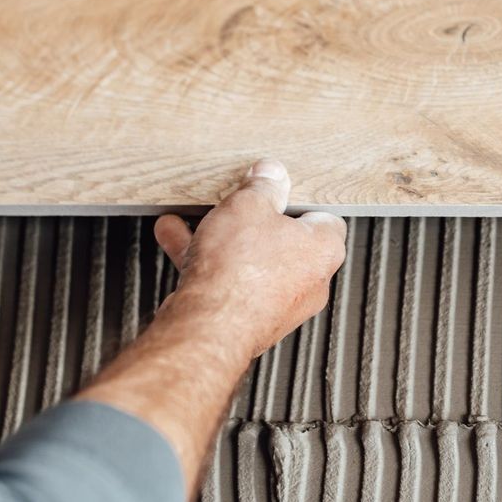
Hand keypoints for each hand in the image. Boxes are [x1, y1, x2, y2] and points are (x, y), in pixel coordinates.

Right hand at [152, 160, 346, 363]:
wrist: (207, 327)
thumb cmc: (238, 272)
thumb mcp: (248, 206)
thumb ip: (262, 186)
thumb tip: (271, 174)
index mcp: (323, 250)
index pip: (325, 218)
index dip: (297, 201)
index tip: (275, 191)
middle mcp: (309, 283)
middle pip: (282, 241)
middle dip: (250, 222)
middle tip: (232, 207)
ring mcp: (279, 305)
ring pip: (250, 262)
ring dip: (221, 241)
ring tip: (194, 222)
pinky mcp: (249, 320)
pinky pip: (231, 283)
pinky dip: (207, 264)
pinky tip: (177, 242)